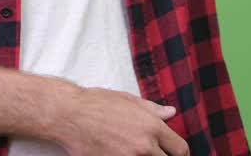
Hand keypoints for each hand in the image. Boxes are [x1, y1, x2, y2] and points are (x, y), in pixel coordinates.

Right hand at [49, 86, 188, 155]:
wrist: (69, 115)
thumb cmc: (96, 104)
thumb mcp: (128, 100)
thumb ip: (152, 109)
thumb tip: (171, 113)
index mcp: (152, 127)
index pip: (180, 149)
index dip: (181, 155)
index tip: (176, 155)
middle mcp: (145, 146)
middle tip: (157, 155)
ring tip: (135, 153)